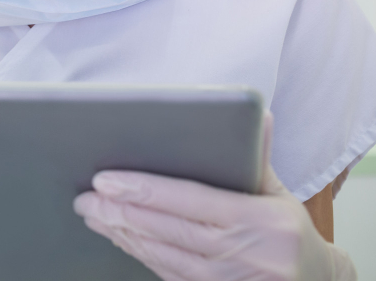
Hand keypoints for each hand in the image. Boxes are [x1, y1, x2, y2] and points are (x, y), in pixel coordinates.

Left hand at [72, 114, 356, 280]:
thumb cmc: (290, 231)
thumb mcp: (280, 193)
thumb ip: (258, 155)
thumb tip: (255, 111)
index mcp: (258, 220)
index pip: (190, 200)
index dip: (145, 191)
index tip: (107, 181)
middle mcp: (242, 253)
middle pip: (168, 230)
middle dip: (120, 213)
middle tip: (85, 198)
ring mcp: (227, 280)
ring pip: (162, 256)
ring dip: (122, 234)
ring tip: (92, 215)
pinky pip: (168, 274)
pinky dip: (140, 254)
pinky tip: (120, 238)